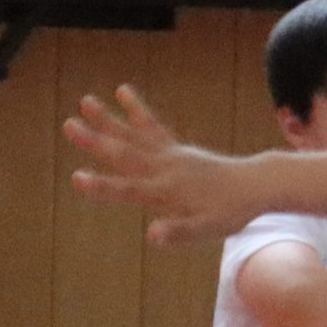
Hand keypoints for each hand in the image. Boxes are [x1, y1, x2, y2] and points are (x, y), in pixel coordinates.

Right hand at [63, 85, 261, 244]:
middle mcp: (165, 169)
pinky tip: (122, 91)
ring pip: (134, 135)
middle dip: (96, 142)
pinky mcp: (177, 149)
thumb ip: (180, 233)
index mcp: (168, 191)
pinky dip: (137, 110)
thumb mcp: (209, 229)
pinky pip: (152, 127)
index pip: (129, 190)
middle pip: (125, 154)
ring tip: (85, 100)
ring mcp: (171, 155)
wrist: (257, 185)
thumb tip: (151, 235)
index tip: (77, 178)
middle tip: (68, 124)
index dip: (102, 187)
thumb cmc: (232, 211)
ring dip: (109, 119)